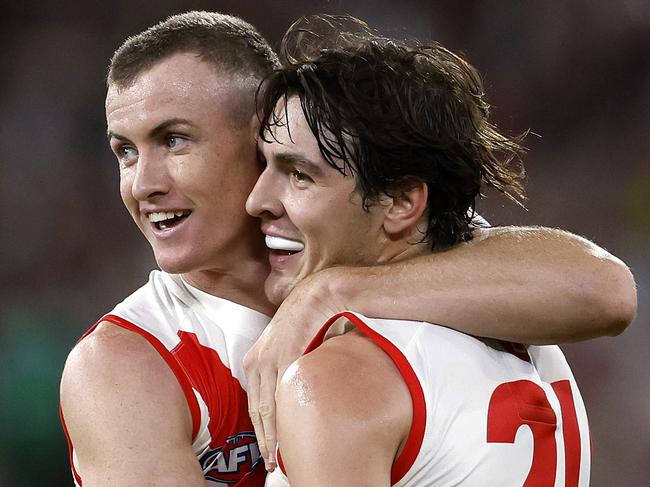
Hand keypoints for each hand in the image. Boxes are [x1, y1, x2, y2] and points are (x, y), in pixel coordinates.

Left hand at [243, 271, 342, 470]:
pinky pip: (287, 394)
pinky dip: (289, 417)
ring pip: (268, 408)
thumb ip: (285, 368)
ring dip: (273, 436)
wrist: (319, 295)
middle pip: (257, 411)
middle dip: (264, 440)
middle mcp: (257, 361)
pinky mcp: (287, 357)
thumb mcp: (289, 345)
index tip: (266, 450)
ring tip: (279, 458)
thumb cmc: (307, 320)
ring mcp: (270, 359)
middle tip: (270, 464)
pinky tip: (295, 433)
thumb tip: (293, 391)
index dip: (259, 430)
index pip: (254, 403)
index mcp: (255, 359)